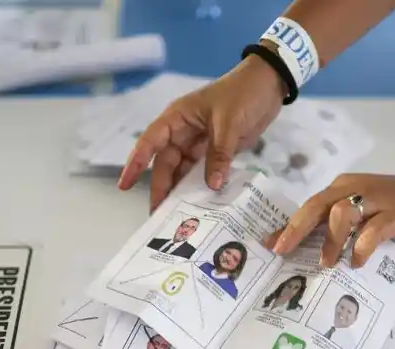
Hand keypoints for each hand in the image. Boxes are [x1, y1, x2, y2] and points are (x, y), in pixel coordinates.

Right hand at [119, 54, 286, 210]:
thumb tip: (211, 186)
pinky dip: (200, 187)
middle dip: (161, 188)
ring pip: (182, 171)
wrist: (269, 84)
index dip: (135, 164)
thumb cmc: (243, 94)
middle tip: (159, 215)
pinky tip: (199, 205)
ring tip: (176, 217)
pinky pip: (202, 171)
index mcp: (178, 118)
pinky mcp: (214, 150)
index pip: (150, 142)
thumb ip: (219, 155)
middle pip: (165, 164)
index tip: (124, 186)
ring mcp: (198, 142)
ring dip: (180, 191)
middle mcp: (183, 131)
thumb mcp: (230, 123)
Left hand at [269, 173, 394, 266]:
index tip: (269, 244)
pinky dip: (362, 248)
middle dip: (296, 230)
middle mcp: (355, 188)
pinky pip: (372, 230)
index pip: (310, 205)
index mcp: (344, 187)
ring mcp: (376, 199)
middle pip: (317, 206)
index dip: (289, 225)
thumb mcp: (366, 213)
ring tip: (326, 264)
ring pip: (342, 215)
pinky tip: (358, 262)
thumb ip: (343, 226)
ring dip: (331, 242)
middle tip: (282, 251)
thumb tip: (315, 249)